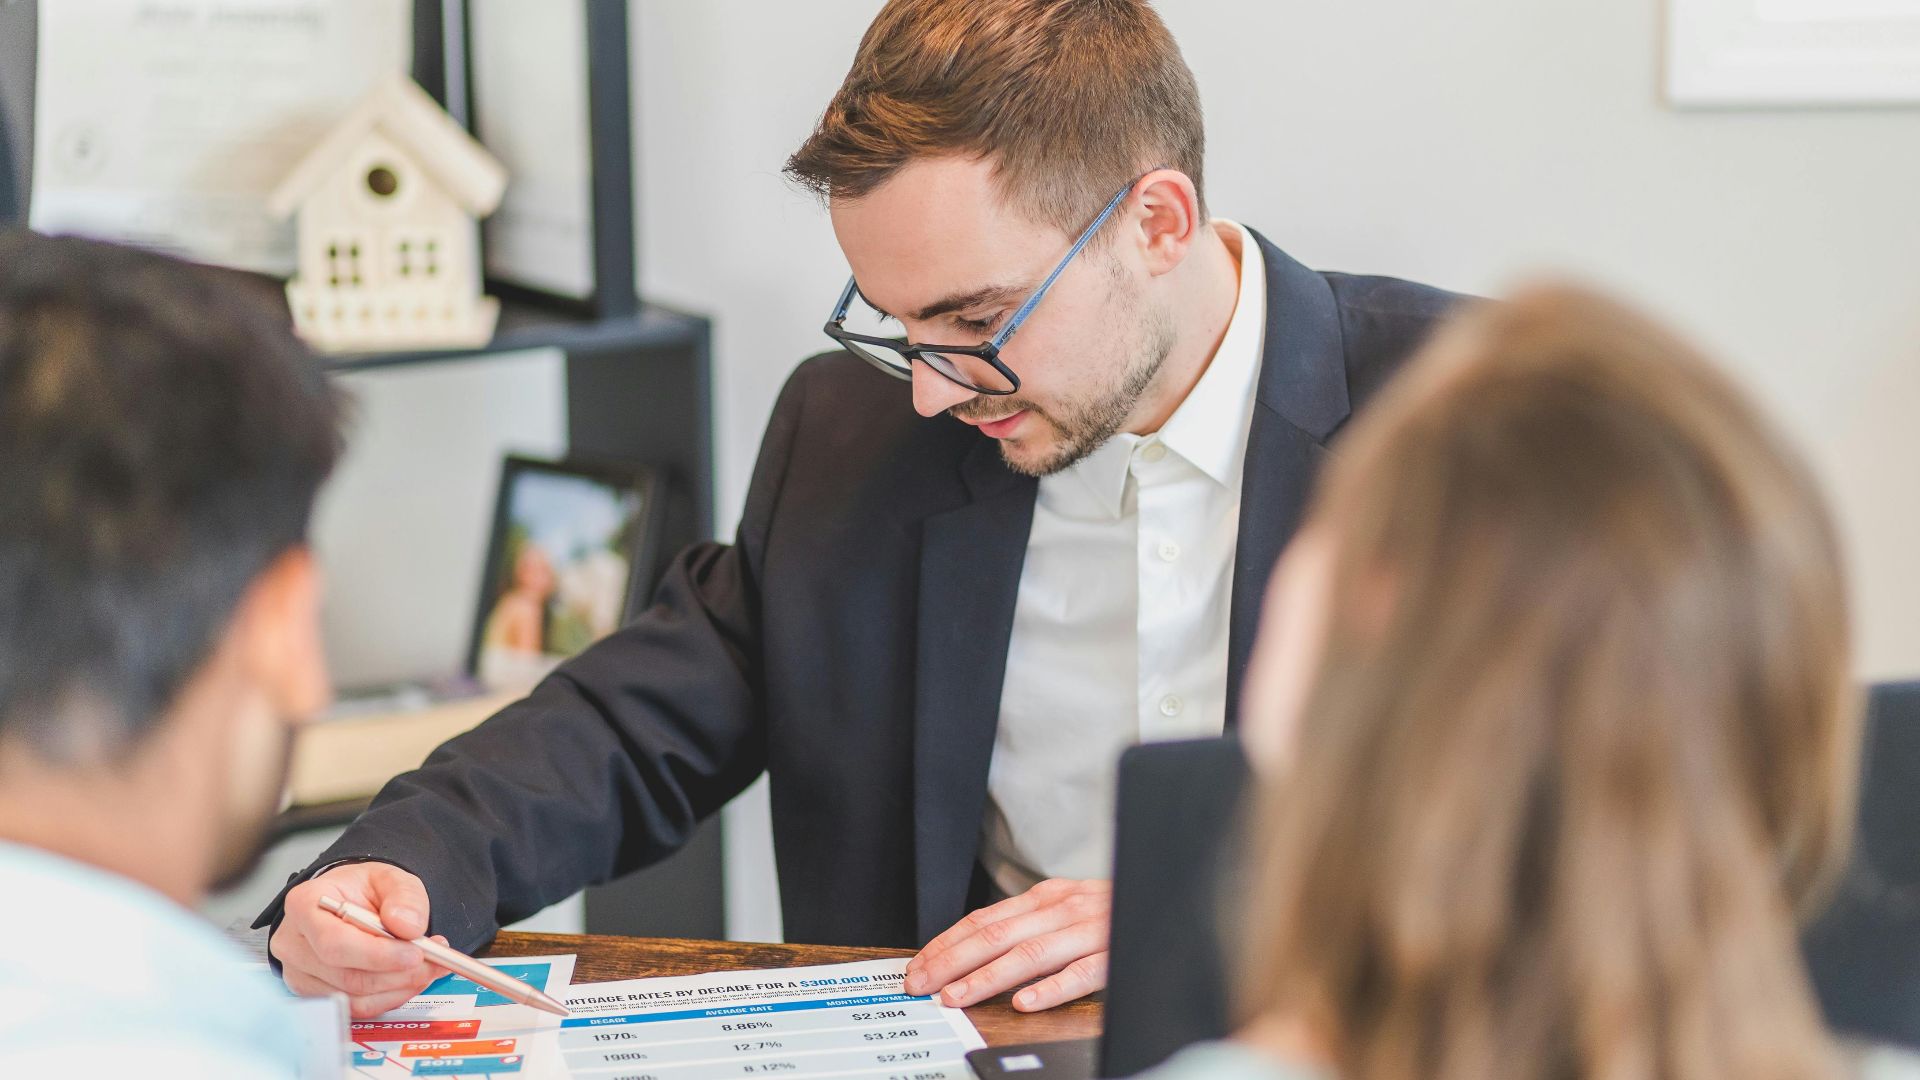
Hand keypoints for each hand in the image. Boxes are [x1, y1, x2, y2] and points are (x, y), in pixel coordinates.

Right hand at [271, 862, 449, 1018]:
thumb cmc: (360, 889)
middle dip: (397, 973)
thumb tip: (408, 926)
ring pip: (353, 997)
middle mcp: (294, 943)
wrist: (349, 901)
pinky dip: (390, 997)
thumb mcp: (388, 877)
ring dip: (399, 987)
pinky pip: (356, 1008)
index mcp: (304, 905)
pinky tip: (408, 979)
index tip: (414, 954)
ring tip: (427, 967)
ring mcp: (300, 973)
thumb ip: (404, 896)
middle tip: (433, 961)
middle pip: (345, 975)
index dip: (378, 955)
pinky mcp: (316, 994)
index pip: (334, 942)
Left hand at [903, 878, 1110, 1011]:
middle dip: (952, 961)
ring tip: (958, 997)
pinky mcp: (1115, 952)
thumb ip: (1028, 924)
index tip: (917, 967)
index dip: (946, 944)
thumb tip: (973, 950)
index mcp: (1046, 897)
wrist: (1170, 891)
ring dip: (989, 977)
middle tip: (923, 986)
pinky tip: (1026, 1002)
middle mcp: (1063, 908)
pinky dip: (1051, 988)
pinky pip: (1081, 973)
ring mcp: (1090, 930)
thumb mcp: (1066, 908)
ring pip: (1030, 953)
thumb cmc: (1113, 910)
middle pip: (996, 935)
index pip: (983, 920)